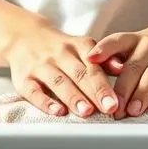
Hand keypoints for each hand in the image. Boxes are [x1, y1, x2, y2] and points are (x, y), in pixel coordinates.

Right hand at [3, 20, 123, 118]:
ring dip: (74, 97)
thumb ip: (103, 60)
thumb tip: (122, 68)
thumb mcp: (83, 47)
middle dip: (95, 92)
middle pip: (79, 74)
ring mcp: (41, 66)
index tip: (117, 100)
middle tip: (109, 108)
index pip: (94, 66)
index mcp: (77, 46)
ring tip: (87, 112)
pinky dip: (45, 102)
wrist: (24, 36)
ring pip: (59, 82)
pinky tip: (57, 112)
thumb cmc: (61, 49)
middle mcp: (59, 54)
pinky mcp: (24, 79)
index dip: (105, 84)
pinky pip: (34, 91)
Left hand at [86, 10, 147, 118]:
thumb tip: (93, 85)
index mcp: (136, 40)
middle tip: (112, 108)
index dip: (103, 50)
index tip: (90, 60)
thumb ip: (118, 60)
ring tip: (132, 111)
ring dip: (142, 93)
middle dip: (122, 89)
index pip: (117, 41)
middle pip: (133, 66)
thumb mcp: (138, 44)